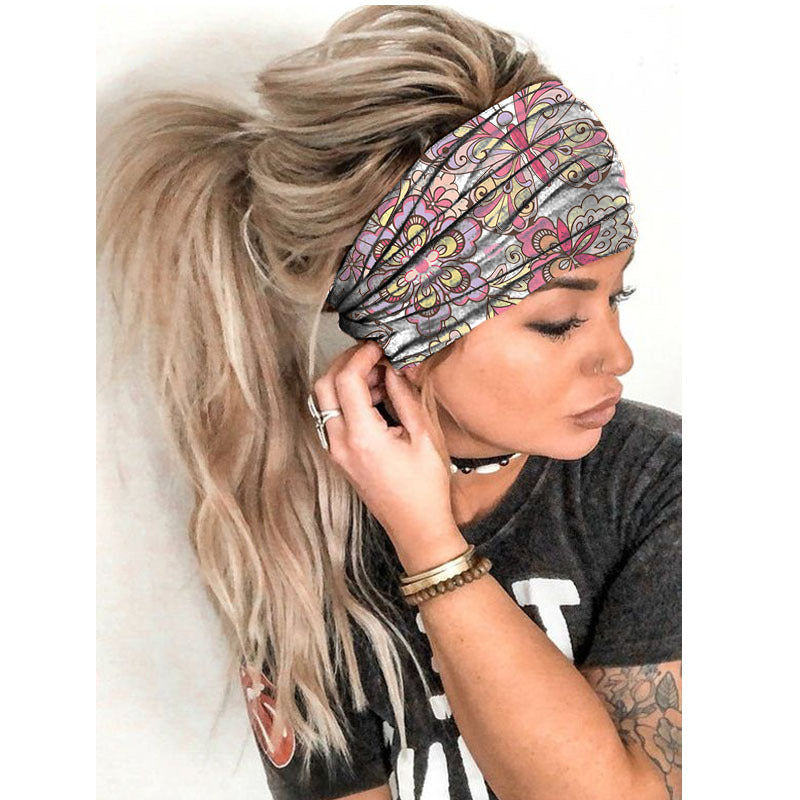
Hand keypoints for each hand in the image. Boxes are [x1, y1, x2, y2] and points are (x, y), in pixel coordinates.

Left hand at [311, 340, 460, 553]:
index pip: (346, 379)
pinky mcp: (339, 456)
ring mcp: (335, 451)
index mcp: (362, 436)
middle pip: (324, 384)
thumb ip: (405, 396)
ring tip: (380, 377)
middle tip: (375, 356)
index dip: (362, 355)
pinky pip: (332, 417)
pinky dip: (346, 399)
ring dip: (345, 380)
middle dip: (346, 362)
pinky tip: (374, 398)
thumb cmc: (426, 488)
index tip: (380, 346)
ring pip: (323, 400)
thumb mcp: (424, 436)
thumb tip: (394, 368)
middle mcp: (340, 443)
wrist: (416, 528)